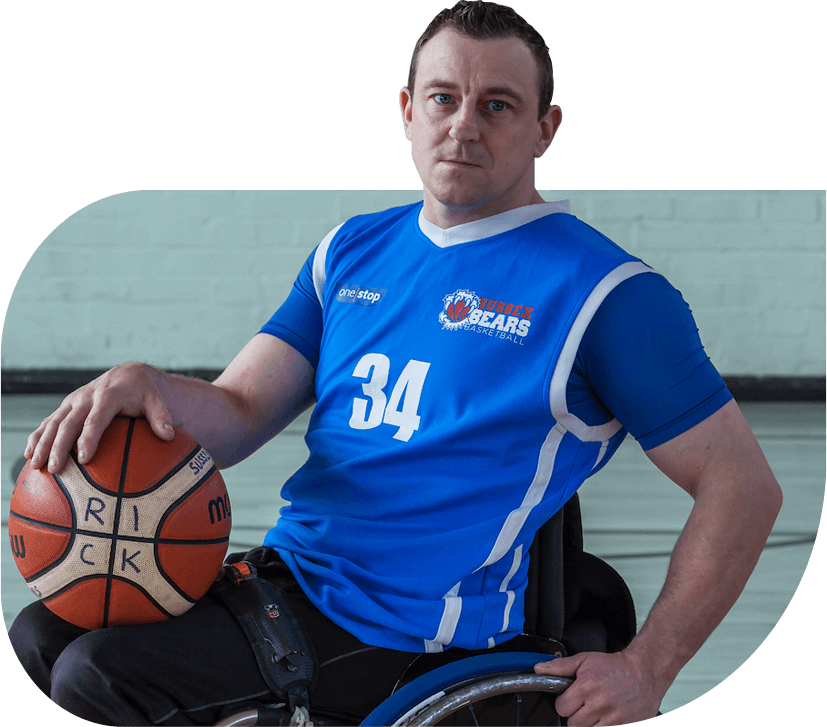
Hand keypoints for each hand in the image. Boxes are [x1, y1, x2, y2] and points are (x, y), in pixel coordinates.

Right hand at [25, 362, 174, 473]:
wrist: (128, 374)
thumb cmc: (144, 393)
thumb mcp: (156, 401)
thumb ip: (161, 417)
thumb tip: (169, 436)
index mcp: (108, 395)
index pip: (96, 419)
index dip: (89, 438)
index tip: (84, 459)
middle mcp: (86, 396)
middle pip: (69, 423)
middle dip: (59, 446)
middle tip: (55, 469)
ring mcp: (73, 401)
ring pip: (53, 422)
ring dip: (42, 443)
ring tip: (35, 465)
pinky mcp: (66, 406)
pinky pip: (48, 422)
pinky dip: (37, 436)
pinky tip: (29, 455)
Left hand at [535, 651, 663, 725]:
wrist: (644, 673)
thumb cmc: (614, 666)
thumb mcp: (585, 660)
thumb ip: (560, 666)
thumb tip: (539, 669)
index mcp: (587, 686)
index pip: (562, 708)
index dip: (564, 704)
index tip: (570, 699)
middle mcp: (600, 703)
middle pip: (573, 724)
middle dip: (575, 715)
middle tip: (584, 705)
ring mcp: (613, 718)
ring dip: (588, 724)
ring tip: (595, 712)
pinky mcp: (623, 726)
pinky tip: (605, 719)